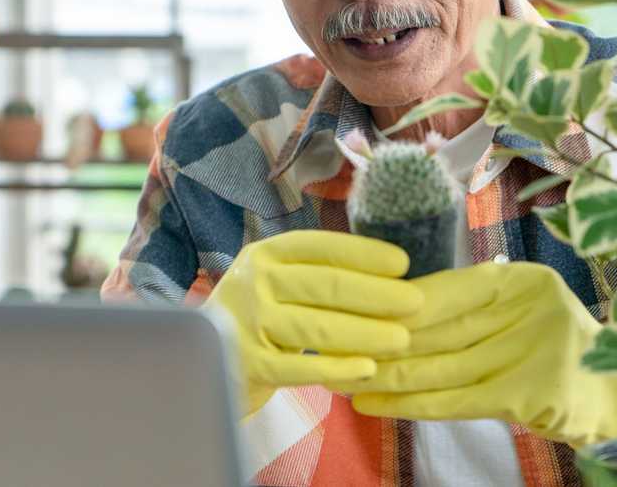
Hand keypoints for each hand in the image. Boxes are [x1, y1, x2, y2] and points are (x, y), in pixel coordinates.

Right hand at [202, 230, 422, 415]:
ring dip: (365, 333)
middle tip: (416, 303)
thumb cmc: (256, 317)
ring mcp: (248, 324)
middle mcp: (254, 282)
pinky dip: (337, 368)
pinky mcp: (249, 364)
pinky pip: (301, 368)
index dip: (363, 253)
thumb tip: (387, 271)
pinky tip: (367, 369)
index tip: (403, 263)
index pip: (320, 248)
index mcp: (265, 254)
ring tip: (402, 339)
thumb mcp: (276, 281)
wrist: (200, 359)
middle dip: (377, 294)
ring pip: (317, 328)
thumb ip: (315, 273)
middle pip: (325, 286)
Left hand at [336, 262, 616, 444]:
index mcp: (522, 280)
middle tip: (331, 343)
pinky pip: (458, 399)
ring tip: (341, 375)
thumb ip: (472, 309)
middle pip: (438, 326)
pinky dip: (413, 403)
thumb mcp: (518, 315)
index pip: (446, 289)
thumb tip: (395, 308)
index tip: (350, 309)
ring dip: (387, 373)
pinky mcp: (532, 393)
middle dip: (382, 337)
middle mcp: (529, 306)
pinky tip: (374, 403)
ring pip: (441, 363)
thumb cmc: (558, 350)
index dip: (395, 302)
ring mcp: (534, 349)